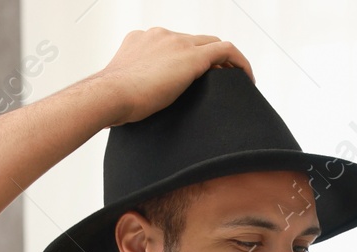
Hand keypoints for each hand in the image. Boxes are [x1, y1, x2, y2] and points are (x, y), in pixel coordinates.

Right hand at [98, 28, 254, 125]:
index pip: (171, 45)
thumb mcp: (121, 91)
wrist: (109, 95)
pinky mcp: (191, 56)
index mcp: (141, 41)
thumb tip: (131, 112)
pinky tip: (247, 80)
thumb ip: (132, 91)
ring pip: (212, 44)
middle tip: (221, 81)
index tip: (193, 80)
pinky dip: (239, 63)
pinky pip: (226, 51)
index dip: (185, 60)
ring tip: (236, 83)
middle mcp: (159, 35)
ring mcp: (176, 42)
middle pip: (194, 41)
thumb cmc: (110, 101)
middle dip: (209, 59)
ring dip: (226, 62)